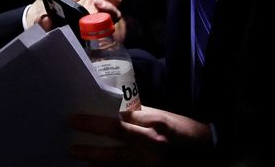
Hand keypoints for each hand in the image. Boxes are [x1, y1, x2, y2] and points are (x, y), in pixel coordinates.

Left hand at [68, 106, 212, 165]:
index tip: (74, 120)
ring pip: (117, 165)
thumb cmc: (176, 126)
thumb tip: (107, 112)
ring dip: (95, 162)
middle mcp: (152, 144)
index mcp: (152, 124)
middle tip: (71, 146)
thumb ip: (134, 115)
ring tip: (78, 157)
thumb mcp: (156, 115)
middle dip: (90, 148)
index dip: (93, 123)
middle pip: (114, 149)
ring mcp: (152, 163)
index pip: (117, 123)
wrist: (203, 147)